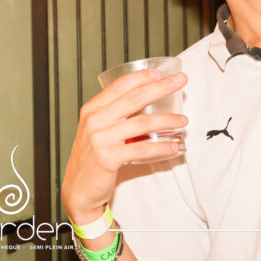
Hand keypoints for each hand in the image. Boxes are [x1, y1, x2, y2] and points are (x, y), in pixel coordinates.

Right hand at [61, 68, 187, 223]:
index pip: (119, 86)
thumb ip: (113, 116)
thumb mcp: (96, 130)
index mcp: (92, 109)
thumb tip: (145, 104)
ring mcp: (101, 138)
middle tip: (180, 81)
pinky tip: (174, 146)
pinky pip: (141, 149)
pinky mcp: (109, 157)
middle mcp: (95, 120)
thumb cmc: (91, 158)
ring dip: (167, 120)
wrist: (78, 188)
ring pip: (142, 123)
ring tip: (183, 120)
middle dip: (160, 88)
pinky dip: (161, 147)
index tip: (160, 72)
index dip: (141, 77)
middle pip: (134, 98)